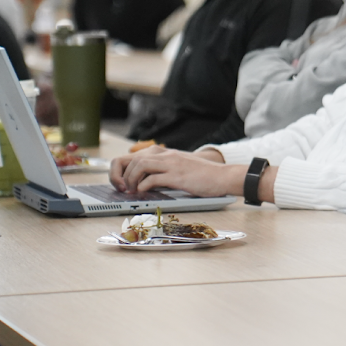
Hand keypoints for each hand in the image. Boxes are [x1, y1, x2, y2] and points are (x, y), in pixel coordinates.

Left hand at [109, 145, 241, 196]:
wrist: (223, 176)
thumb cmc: (203, 175)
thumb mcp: (179, 167)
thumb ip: (164, 169)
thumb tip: (144, 181)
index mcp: (165, 153)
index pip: (134, 156)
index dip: (123, 169)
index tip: (123, 182)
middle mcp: (166, 155)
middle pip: (133, 159)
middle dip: (123, 176)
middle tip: (124, 189)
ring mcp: (172, 164)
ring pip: (140, 165)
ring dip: (131, 180)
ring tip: (132, 191)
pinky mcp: (178, 176)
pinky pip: (153, 178)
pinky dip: (143, 186)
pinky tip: (143, 193)